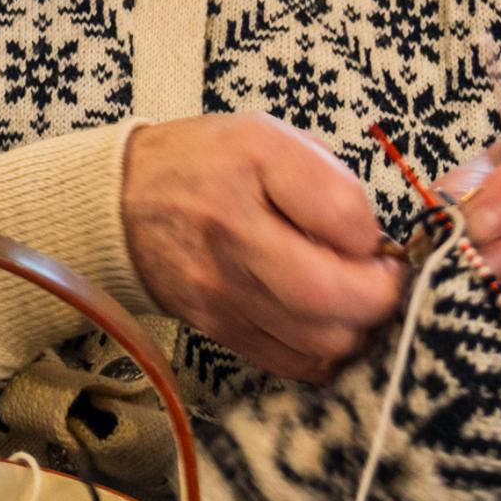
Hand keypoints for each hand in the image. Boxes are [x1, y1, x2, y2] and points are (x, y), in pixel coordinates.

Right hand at [122, 114, 405, 383]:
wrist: (122, 203)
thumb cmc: (208, 165)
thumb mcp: (268, 137)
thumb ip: (328, 180)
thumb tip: (373, 244)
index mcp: (253, 164)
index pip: (343, 215)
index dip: (375, 234)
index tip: (373, 237)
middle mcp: (232, 232)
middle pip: (331, 295)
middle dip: (378, 295)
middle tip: (378, 278)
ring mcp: (222, 290)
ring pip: (320, 340)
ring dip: (352, 325)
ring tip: (346, 298)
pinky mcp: (218, 329)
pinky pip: (294, 363)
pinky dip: (321, 350)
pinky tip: (319, 323)